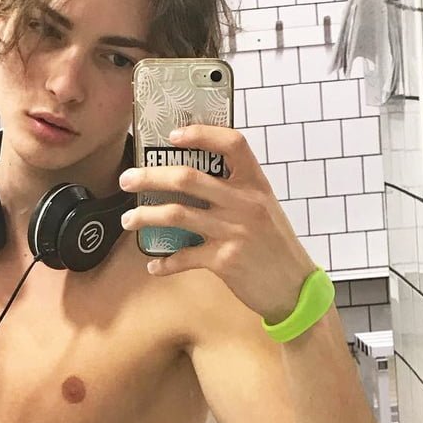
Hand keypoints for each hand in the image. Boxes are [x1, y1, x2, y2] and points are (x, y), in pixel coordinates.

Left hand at [118, 125, 317, 322]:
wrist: (295, 288)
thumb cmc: (276, 247)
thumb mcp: (265, 209)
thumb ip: (238, 192)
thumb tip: (195, 179)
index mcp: (256, 185)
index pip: (232, 144)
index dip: (201, 134)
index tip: (173, 135)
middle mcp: (245, 204)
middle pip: (188, 178)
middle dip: (150, 177)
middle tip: (127, 179)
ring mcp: (234, 232)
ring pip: (177, 215)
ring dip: (146, 216)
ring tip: (128, 220)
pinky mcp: (225, 261)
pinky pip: (184, 257)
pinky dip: (165, 263)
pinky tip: (154, 266)